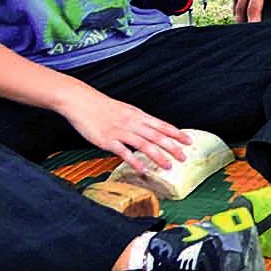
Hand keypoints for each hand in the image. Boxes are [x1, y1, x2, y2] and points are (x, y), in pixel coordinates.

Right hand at [59, 83, 190, 172]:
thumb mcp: (125, 110)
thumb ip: (138, 121)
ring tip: (168, 166)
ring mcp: (120, 132)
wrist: (81, 101)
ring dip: (158, 156)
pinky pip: (123, 152)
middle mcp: (132, 123)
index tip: (189, 142)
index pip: (162, 125)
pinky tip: (142, 169)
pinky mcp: (107, 140)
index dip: (177, 134)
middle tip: (183, 158)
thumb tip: (150, 131)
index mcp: (138, 115)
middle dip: (172, 148)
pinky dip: (134, 161)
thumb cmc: (102, 106)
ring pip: (144, 145)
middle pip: (157, 136)